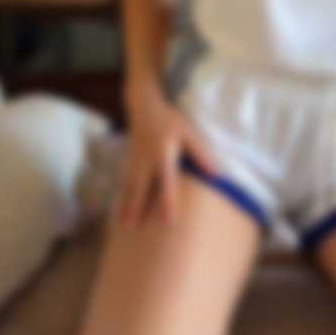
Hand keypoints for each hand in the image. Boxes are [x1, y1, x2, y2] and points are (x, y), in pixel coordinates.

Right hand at [114, 85, 218, 229]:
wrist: (144, 106)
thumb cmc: (169, 120)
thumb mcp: (188, 132)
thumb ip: (200, 153)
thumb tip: (216, 173)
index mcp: (163, 155)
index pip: (166, 184)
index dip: (168, 203)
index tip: (168, 222)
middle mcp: (146, 161)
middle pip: (141, 188)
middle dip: (137, 208)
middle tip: (133, 228)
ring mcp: (135, 161)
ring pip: (130, 187)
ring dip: (126, 206)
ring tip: (122, 225)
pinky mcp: (129, 160)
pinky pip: (125, 182)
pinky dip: (122, 196)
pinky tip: (119, 209)